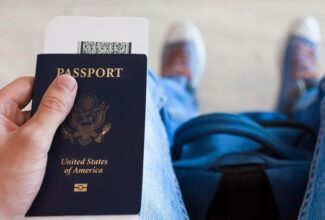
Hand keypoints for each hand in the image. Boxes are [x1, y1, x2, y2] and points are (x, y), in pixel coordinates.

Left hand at [0, 75, 76, 218]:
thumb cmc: (2, 185)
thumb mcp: (33, 142)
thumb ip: (51, 110)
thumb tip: (67, 83)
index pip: (28, 85)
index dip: (50, 84)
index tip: (74, 85)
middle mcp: (4, 124)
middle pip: (38, 104)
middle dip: (59, 109)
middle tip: (80, 110)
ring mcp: (14, 139)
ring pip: (44, 123)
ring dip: (60, 128)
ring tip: (77, 131)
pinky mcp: (24, 154)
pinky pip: (45, 139)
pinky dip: (58, 141)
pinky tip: (71, 146)